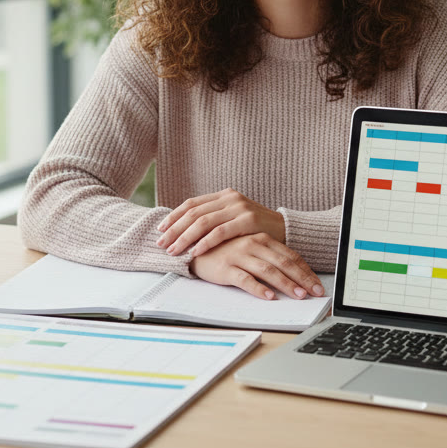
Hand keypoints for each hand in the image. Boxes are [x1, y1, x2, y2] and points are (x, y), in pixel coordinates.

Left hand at [156, 188, 284, 257]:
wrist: (286, 230)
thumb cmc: (257, 229)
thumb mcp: (234, 218)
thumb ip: (214, 218)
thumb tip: (184, 230)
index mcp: (223, 195)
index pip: (191, 203)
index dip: (173, 216)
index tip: (160, 230)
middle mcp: (230, 198)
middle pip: (194, 213)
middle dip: (175, 229)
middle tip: (162, 244)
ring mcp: (239, 207)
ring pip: (204, 222)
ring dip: (186, 238)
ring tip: (174, 251)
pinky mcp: (248, 220)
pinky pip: (221, 232)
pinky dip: (205, 242)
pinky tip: (195, 252)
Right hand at [188, 233, 325, 299]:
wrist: (194, 247)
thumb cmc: (226, 250)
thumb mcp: (250, 249)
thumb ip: (269, 258)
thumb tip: (294, 276)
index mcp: (263, 239)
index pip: (291, 256)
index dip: (307, 271)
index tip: (319, 285)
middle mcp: (253, 245)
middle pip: (284, 263)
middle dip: (303, 279)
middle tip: (316, 293)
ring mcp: (240, 256)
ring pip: (268, 271)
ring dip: (286, 284)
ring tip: (298, 296)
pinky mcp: (226, 268)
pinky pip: (245, 279)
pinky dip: (259, 289)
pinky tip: (269, 297)